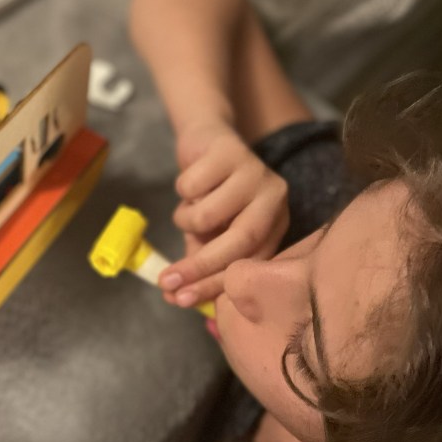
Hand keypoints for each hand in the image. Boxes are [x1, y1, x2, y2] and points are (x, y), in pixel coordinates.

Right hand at [159, 121, 288, 306]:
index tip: (181, 300)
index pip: (250, 263)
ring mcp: (255, 172)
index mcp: (275, 224)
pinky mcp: (231, 151)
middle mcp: (274, 199)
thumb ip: (197, 262)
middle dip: (200, 266)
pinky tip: (191, 180)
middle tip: (166, 282)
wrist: (205, 141)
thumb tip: (173, 298)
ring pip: (207, 215)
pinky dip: (181, 189)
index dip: (214, 285)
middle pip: (239, 242)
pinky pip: (191, 186)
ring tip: (187, 207)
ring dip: (184, 218)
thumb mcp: (208, 234)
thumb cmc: (210, 195)